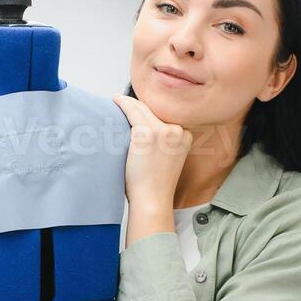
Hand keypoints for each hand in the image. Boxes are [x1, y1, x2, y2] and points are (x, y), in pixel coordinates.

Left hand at [111, 93, 191, 214]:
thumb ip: (166, 144)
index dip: (149, 110)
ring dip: (129, 102)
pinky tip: (115, 101)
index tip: (138, 106)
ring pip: (143, 109)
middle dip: (138, 105)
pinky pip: (132, 112)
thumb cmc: (155, 185)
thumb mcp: (169, 159)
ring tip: (117, 100)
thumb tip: (147, 132)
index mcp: (185, 135)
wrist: (153, 200)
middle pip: (154, 110)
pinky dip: (122, 104)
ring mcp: (163, 131)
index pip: (165, 116)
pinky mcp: (147, 134)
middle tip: (124, 101)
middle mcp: (178, 130)